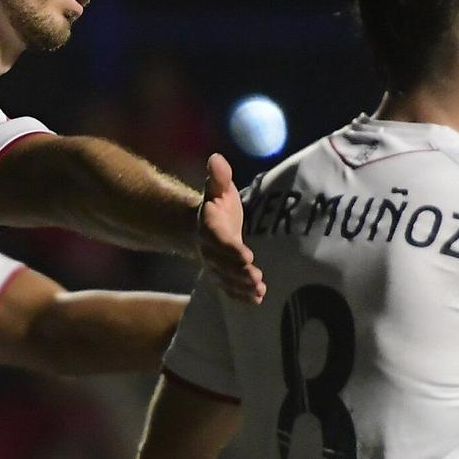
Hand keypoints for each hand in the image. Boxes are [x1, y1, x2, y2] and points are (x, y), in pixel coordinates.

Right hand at [197, 154, 264, 303]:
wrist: (199, 228)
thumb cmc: (217, 206)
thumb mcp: (217, 188)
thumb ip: (218, 176)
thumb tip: (216, 158)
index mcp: (209, 228)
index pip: (220, 240)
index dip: (232, 249)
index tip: (247, 255)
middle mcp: (209, 250)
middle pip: (224, 264)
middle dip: (239, 272)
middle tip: (257, 278)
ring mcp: (214, 266)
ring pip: (226, 279)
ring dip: (242, 286)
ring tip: (259, 291)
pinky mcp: (221, 276)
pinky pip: (229, 288)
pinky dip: (240, 295)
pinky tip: (256, 300)